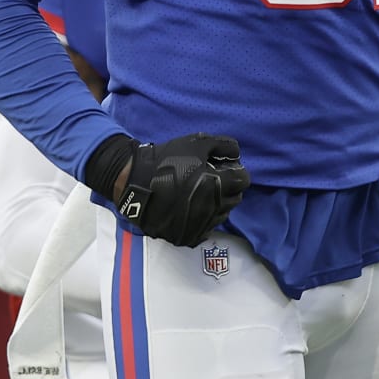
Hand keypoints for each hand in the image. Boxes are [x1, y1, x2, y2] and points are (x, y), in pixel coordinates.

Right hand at [88, 132, 248, 246]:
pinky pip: (206, 229)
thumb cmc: (167, 160)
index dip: (236, 172)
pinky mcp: (188, 236)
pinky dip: (204, 219)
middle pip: (235, 199)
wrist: (135, 181)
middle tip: (214, 180)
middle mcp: (213, 208)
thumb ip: (223, 146)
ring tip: (201, 193)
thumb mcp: (196, 143)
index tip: (225, 169)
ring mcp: (200, 224)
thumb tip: (237, 155)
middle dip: (229, 188)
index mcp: (218, 185)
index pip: (243, 180)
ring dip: (217, 204)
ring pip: (222, 215)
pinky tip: (191, 208)